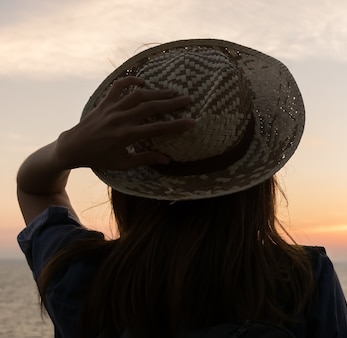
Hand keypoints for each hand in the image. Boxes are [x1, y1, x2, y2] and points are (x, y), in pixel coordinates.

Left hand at [56, 76, 194, 170]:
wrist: (72, 147)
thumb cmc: (99, 158)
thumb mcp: (123, 164)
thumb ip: (145, 159)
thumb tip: (167, 160)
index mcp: (127, 136)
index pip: (158, 129)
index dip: (177, 125)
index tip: (192, 121)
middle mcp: (121, 119)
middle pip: (151, 107)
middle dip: (172, 103)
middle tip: (187, 99)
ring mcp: (112, 109)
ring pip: (138, 95)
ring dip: (157, 92)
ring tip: (172, 92)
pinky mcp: (104, 103)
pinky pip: (118, 87)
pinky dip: (130, 81)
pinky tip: (143, 82)